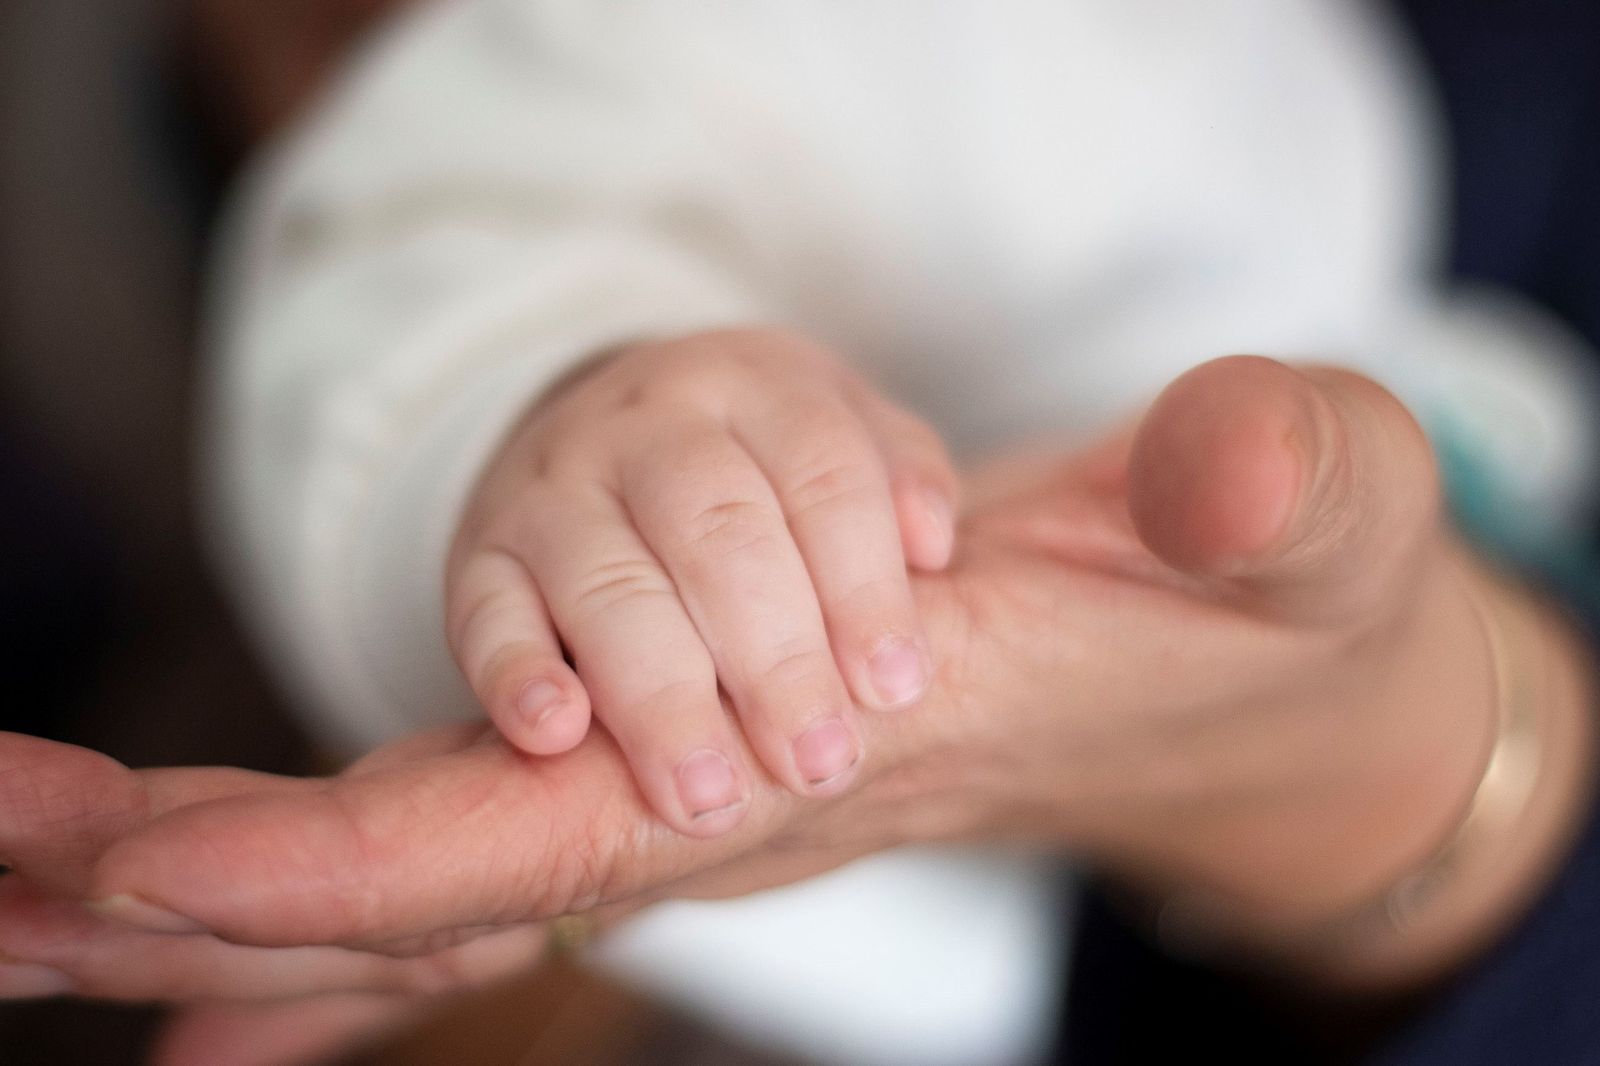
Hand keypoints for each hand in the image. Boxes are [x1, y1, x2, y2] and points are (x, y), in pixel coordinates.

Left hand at [4, 357, 1591, 1026]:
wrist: (1245, 691)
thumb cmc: (1264, 619)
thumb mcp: (1316, 526)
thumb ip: (1274, 492)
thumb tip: (1225, 475)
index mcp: (854, 735)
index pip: (586, 827)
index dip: (380, 865)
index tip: (149, 886)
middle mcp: (743, 796)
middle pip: (447, 881)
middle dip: (210, 893)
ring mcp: (707, 788)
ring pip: (440, 871)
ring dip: (226, 887)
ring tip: (17, 889)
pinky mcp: (699, 763)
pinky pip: (487, 846)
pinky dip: (334, 894)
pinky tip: (200, 935)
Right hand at [446, 328, 956, 834]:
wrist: (604, 426)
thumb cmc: (755, 460)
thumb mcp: (840, 433)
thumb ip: (899, 478)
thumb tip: (933, 546)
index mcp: (752, 384)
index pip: (819, 474)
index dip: (862, 585)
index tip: (896, 690)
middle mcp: (644, 425)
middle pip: (716, 535)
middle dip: (773, 660)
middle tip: (817, 765)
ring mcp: (551, 488)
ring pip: (606, 583)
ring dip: (660, 697)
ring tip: (708, 798)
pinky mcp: (479, 559)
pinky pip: (488, 615)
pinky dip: (516, 676)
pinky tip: (557, 736)